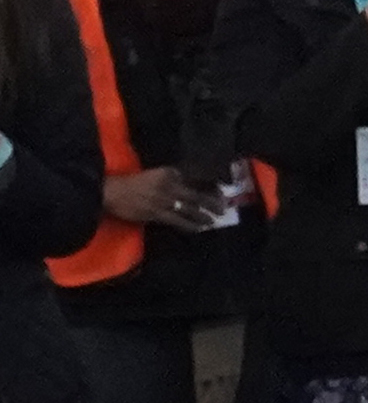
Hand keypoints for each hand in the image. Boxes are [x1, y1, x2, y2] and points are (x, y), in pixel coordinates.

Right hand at [100, 163, 224, 233]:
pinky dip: (189, 225)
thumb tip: (188, 185)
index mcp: (168, 173)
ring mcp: (163, 200)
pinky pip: (177, 221)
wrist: (110, 192)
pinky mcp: (156, 214)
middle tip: (223, 207)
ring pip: (189, 209)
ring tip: (214, 220)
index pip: (194, 179)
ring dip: (203, 215)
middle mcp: (169, 185)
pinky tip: (198, 228)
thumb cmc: (130, 183)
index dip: (208, 187)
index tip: (218, 191)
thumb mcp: (154, 174)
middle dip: (211, 202)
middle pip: (195, 194)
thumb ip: (171, 179)